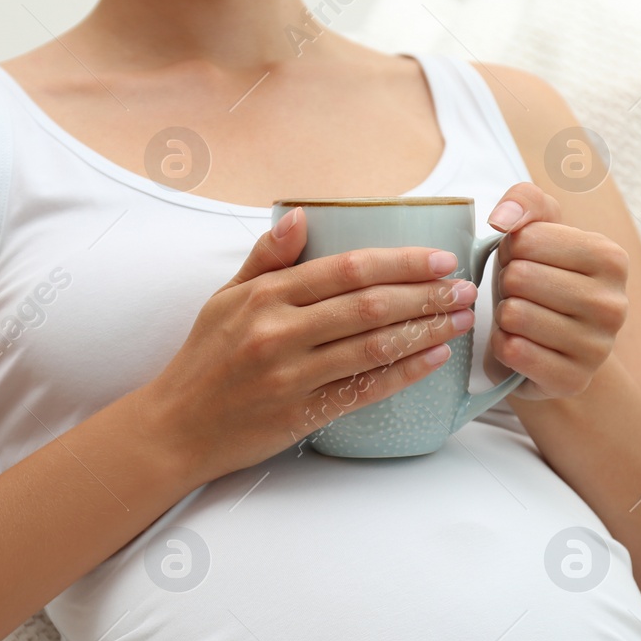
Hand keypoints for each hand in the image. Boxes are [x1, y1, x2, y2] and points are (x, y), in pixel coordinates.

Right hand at [146, 206, 477, 479]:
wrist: (174, 427)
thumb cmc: (204, 359)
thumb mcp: (225, 298)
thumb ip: (265, 257)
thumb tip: (301, 213)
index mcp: (264, 296)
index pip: (347, 268)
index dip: (401, 261)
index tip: (440, 258)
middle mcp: (278, 332)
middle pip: (369, 304)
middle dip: (426, 293)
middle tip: (465, 287)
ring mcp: (291, 375)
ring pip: (374, 345)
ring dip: (426, 330)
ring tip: (460, 319)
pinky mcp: (300, 413)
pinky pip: (365, 389)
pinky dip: (405, 372)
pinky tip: (435, 358)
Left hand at [482, 182, 628, 399]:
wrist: (558, 345)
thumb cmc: (544, 276)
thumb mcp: (540, 229)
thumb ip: (524, 201)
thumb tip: (503, 218)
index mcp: (611, 258)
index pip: (527, 239)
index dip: (512, 249)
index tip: (526, 261)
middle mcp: (614, 303)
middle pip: (519, 277)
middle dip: (506, 282)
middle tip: (520, 293)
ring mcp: (598, 347)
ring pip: (514, 315)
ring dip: (503, 315)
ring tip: (521, 317)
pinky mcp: (573, 380)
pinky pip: (513, 352)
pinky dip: (503, 345)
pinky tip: (519, 343)